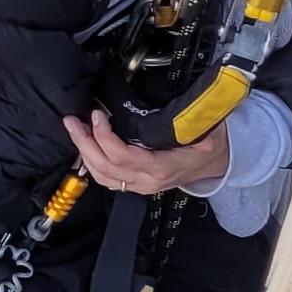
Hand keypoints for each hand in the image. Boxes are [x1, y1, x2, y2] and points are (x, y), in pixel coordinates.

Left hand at [62, 108, 228, 196]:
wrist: (218, 163)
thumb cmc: (212, 145)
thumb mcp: (207, 130)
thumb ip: (188, 120)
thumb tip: (177, 106)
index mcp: (163, 168)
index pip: (124, 158)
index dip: (105, 138)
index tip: (98, 117)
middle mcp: (148, 181)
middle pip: (106, 168)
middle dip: (85, 143)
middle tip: (73, 121)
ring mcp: (141, 185)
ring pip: (102, 176)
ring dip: (84, 152)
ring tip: (74, 129)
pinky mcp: (136, 184)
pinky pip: (106, 178)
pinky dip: (91, 162)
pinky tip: (85, 145)